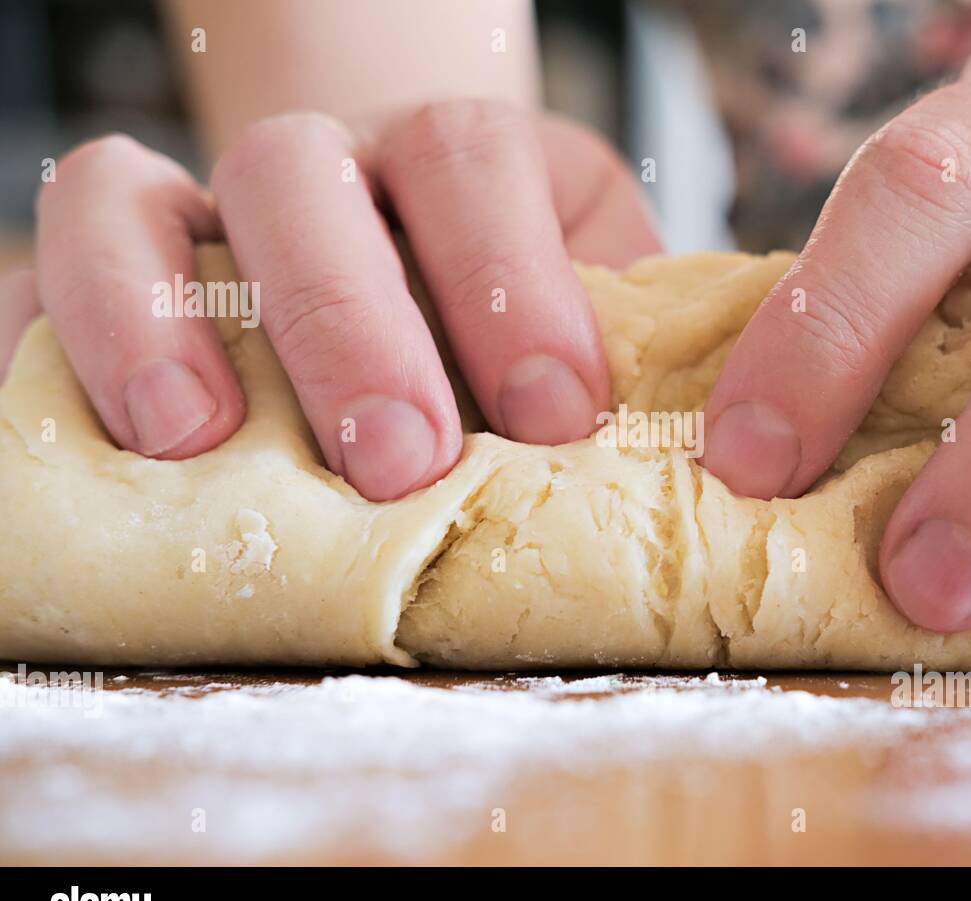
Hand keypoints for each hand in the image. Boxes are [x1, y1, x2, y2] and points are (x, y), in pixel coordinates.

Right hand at [31, 100, 659, 500]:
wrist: (427, 284)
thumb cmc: (523, 333)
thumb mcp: (595, 329)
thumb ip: (626, 360)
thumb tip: (694, 454)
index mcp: (455, 166)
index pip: (473, 160)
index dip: (513, 278)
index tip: (558, 415)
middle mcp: (323, 167)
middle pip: (299, 177)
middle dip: (346, 319)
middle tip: (398, 459)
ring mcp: (204, 211)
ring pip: (127, 196)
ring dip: (153, 314)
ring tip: (193, 439)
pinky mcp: (121, 271)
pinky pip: (48, 264)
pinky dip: (49, 332)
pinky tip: (84, 429)